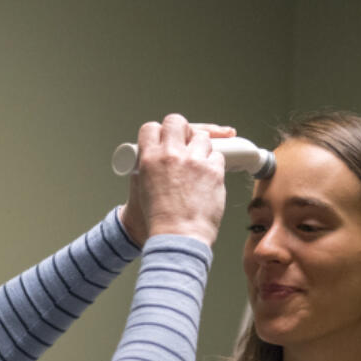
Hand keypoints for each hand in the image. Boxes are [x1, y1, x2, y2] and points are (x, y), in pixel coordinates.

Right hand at [119, 116, 231, 246]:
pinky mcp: (213, 171)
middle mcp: (170, 155)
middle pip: (177, 122)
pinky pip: (218, 156)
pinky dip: (215, 165)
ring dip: (202, 148)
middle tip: (187, 141)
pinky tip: (209, 179)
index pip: (151, 128)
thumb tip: (159, 153)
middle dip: (184, 129)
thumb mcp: (141, 188)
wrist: (178, 239)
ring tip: (199, 167)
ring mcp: (193, 161)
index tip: (166, 138)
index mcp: (148, 159)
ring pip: (202, 137)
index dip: (159, 132)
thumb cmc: (159, 221)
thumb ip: (149, 166)